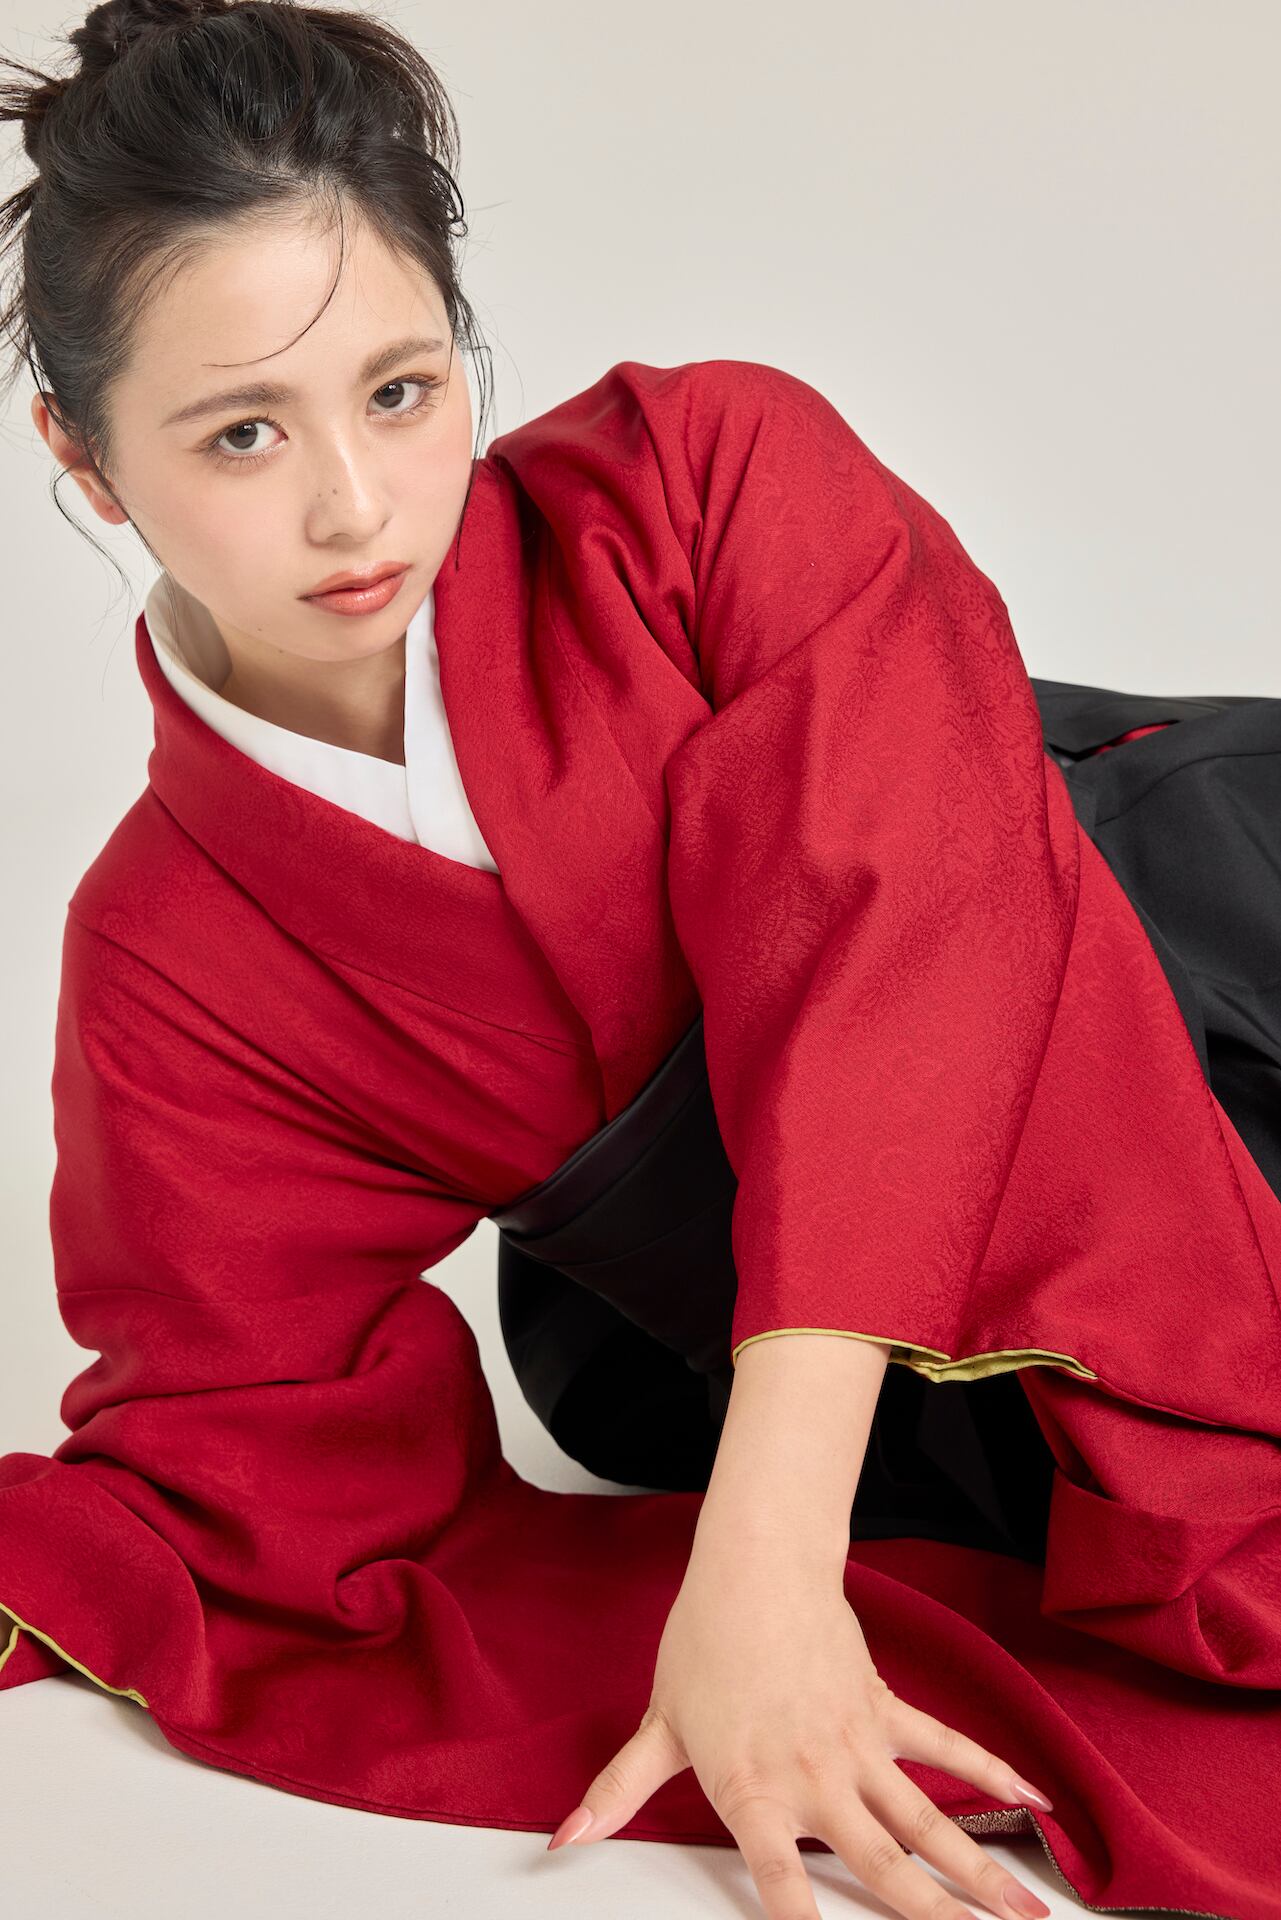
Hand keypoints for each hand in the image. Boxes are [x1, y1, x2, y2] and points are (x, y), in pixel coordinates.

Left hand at [547, 1549, 1054, 1919]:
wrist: (755, 1564)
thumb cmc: (705, 1641)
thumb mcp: (659, 1725)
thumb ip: (619, 1791)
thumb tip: (566, 1835)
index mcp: (754, 1794)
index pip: (780, 1886)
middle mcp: (814, 1780)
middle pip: (883, 1869)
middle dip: (934, 1919)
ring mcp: (858, 1746)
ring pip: (928, 1822)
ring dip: (979, 1870)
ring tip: (1026, 1912)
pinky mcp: (885, 1709)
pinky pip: (946, 1748)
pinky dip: (992, 1772)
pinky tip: (1034, 1801)